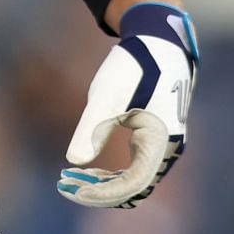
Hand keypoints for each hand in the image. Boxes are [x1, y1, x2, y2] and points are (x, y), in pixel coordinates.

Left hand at [57, 1, 197, 208]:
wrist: (158, 41)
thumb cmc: (134, 66)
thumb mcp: (106, 97)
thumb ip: (91, 130)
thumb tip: (74, 161)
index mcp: (161, 142)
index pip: (132, 185)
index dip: (100, 193)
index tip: (70, 188)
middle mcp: (169, 149)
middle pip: (134, 188)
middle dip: (98, 190)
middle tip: (64, 183)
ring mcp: (166, 144)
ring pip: (136, 181)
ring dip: (105, 184)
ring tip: (71, 176)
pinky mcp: (158, 137)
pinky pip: (138, 168)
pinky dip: (114, 173)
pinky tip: (90, 167)